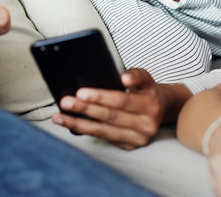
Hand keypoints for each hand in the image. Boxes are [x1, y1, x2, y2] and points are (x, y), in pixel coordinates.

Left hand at [52, 68, 189, 149]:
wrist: (161, 110)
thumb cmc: (147, 91)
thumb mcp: (145, 78)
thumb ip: (136, 74)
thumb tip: (124, 77)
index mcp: (151, 104)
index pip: (122, 100)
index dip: (101, 96)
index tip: (81, 92)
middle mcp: (147, 125)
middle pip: (110, 116)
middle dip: (85, 109)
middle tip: (66, 102)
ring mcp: (138, 139)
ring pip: (103, 131)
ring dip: (78, 124)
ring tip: (59, 117)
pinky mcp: (129, 146)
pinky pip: (104, 138)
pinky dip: (85, 131)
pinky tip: (71, 125)